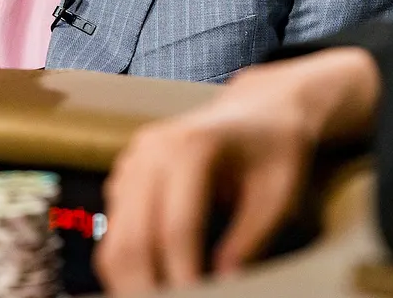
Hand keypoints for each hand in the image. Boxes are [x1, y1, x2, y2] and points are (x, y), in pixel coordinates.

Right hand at [94, 48, 379, 294]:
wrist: (259, 111)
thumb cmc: (275, 152)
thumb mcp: (277, 197)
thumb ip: (249, 240)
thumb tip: (223, 283)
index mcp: (191, 148)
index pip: (176, 229)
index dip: (184, 277)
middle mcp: (151, 150)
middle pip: (134, 237)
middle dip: (148, 286)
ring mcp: (133, 160)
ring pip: (116, 238)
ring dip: (132, 281)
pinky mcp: (125, 174)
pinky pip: (114, 230)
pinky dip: (127, 264)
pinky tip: (152, 282)